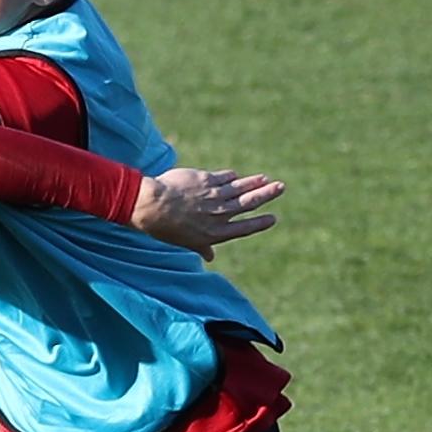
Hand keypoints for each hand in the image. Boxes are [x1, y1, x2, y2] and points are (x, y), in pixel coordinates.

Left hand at [129, 168, 284, 258]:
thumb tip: (210, 257)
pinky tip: (237, 175)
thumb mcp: (186, 242)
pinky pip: (224, 177)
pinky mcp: (207, 180)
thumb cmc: (164, 227)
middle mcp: (218, 215)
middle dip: (266, 195)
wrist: (151, 206)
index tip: (273, 218)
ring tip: (267, 179)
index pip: (243, 228)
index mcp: (214, 233)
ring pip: (240, 188)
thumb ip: (202, 246)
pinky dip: (232, 176)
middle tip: (281, 187)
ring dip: (255, 182)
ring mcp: (214, 196)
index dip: (259, 223)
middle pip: (248, 203)